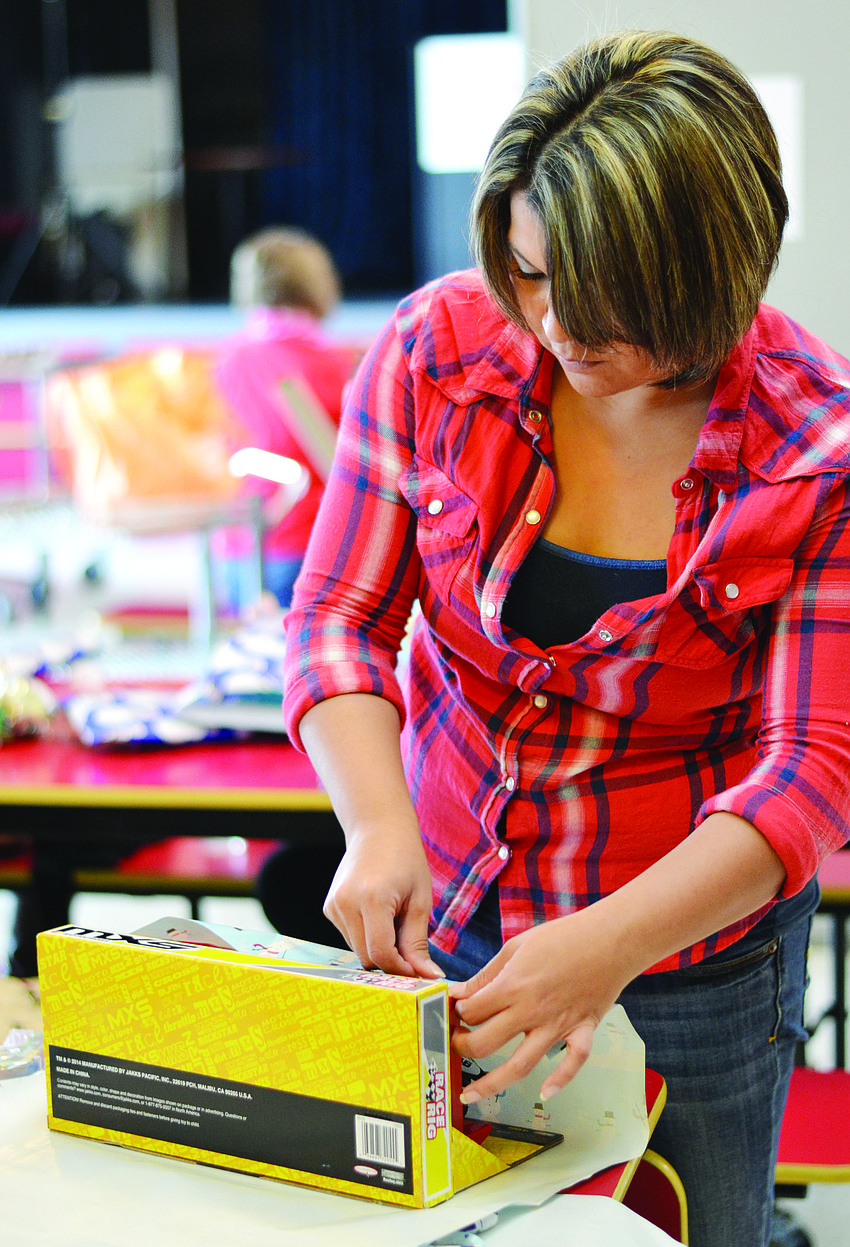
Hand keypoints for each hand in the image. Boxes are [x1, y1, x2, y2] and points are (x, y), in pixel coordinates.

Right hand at [323, 824, 444, 979]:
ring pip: (358, 950)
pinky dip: (366, 935)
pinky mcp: (329, 907)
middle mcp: (346, 903)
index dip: (401, 968)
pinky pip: (350, 937)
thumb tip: (428, 977)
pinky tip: (378, 913)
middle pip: (367, 956)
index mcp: (372, 899)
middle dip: (391, 959)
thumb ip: (418, 942)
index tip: (418, 971)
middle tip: (410, 943)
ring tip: (393, 919)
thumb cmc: (406, 861)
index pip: (381, 954)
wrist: (378, 829)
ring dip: (378, 946)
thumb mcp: (420, 901)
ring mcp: (333, 905)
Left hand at [449, 909, 628, 1101]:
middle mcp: (532, 1011)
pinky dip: (560, 1081)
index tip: (456, 1010)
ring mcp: (558, 1025)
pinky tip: (544, 1093)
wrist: (610, 938)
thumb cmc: (562, 936)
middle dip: (463, 1046)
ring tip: (471, 1094)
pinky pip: (572, 1063)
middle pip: (486, 1043)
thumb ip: (486, 974)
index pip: (472, 1011)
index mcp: (513, 986)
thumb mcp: (516, 946)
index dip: (458, 1012)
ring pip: (520, 1066)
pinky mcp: (582, 1031)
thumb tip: (459, 993)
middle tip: (456, 1042)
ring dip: (491, 1084)